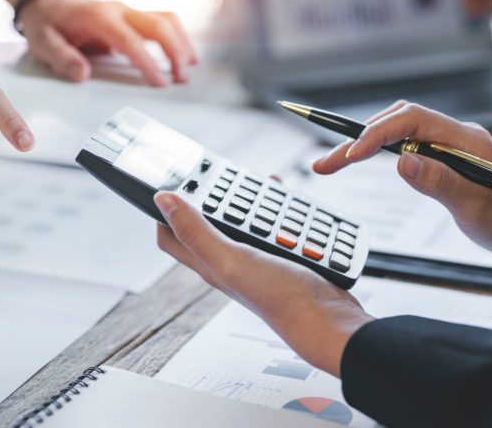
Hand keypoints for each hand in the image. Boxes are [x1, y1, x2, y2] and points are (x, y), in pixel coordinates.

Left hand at [17, 0, 196, 86]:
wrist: (47, 3)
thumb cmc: (46, 24)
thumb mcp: (42, 42)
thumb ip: (61, 57)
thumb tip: (82, 74)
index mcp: (97, 16)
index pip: (129, 39)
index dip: (147, 61)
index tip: (160, 82)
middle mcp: (118, 9)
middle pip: (157, 24)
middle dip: (174, 51)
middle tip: (180, 78)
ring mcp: (128, 11)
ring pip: (165, 20)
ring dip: (181, 43)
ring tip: (188, 68)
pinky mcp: (133, 17)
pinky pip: (163, 22)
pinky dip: (177, 37)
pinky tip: (184, 55)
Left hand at [153, 192, 371, 376]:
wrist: (328, 319)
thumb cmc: (281, 298)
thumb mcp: (231, 258)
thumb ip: (196, 231)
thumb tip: (162, 200)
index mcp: (208, 263)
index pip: (171, 236)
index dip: (164, 209)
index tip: (174, 182)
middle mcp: (228, 261)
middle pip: (206, 222)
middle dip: (211, 194)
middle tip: (221, 173)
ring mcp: (255, 259)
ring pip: (242, 219)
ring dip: (248, 198)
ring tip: (259, 181)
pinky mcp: (281, 256)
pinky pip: (273, 225)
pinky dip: (277, 208)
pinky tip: (287, 200)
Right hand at [312, 101, 491, 276]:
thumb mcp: (476, 209)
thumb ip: (439, 182)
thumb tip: (401, 160)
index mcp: (465, 140)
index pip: (410, 121)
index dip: (374, 134)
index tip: (348, 156)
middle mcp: (456, 136)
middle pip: (397, 121)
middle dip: (358, 138)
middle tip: (324, 164)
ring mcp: (451, 146)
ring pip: (399, 131)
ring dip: (365, 143)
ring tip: (333, 164)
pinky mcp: (447, 160)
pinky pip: (408, 145)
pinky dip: (381, 151)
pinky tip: (363, 162)